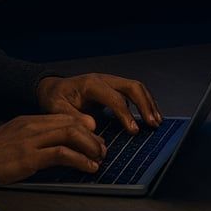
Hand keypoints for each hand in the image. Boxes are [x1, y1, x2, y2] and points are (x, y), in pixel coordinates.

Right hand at [0, 113, 106, 186]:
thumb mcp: (14, 137)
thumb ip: (34, 136)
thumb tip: (55, 145)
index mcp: (31, 120)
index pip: (65, 117)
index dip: (85, 127)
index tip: (95, 136)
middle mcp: (34, 126)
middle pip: (73, 124)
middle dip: (92, 137)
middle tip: (102, 149)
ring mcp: (32, 140)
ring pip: (71, 135)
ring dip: (91, 147)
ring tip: (99, 158)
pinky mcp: (30, 157)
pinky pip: (62, 154)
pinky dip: (80, 161)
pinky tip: (88, 167)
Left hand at [36, 73, 161, 134]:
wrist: (53, 88)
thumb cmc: (55, 98)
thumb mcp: (56, 108)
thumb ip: (72, 117)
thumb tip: (92, 126)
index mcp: (92, 84)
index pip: (115, 98)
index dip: (126, 115)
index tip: (134, 131)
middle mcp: (105, 79)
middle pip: (132, 87)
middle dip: (145, 105)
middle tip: (153, 124)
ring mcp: (111, 81)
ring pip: (137, 87)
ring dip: (149, 103)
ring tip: (157, 121)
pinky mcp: (114, 87)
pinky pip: (134, 91)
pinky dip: (145, 102)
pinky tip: (151, 115)